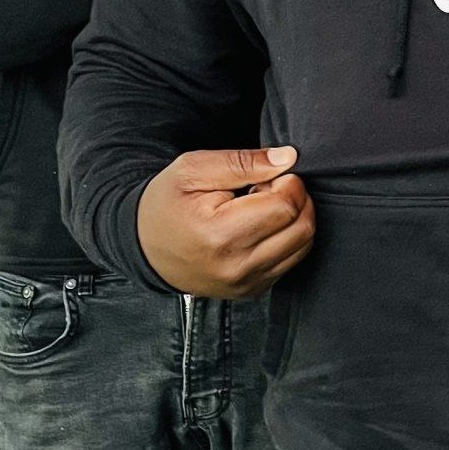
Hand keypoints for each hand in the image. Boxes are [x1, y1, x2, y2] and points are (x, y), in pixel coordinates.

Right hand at [137, 145, 314, 298]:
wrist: (145, 247)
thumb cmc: (167, 204)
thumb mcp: (194, 169)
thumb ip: (243, 161)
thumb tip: (287, 158)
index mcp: (220, 234)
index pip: (285, 206)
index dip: (286, 182)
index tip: (267, 176)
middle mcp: (237, 266)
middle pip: (301, 227)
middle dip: (295, 199)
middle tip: (267, 189)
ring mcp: (246, 283)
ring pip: (303, 245)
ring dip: (295, 219)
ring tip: (264, 207)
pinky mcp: (252, 291)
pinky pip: (292, 261)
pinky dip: (288, 239)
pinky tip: (261, 227)